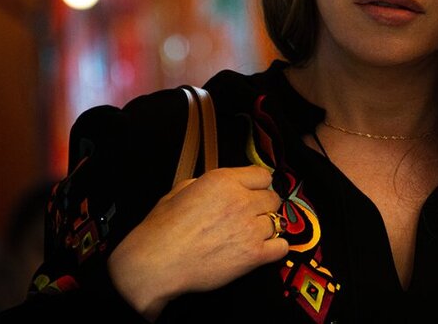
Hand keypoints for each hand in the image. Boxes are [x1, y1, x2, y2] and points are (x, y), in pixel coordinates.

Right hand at [107, 166, 288, 320]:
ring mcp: (249, 228)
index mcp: (223, 180)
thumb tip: (221, 186)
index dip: (257, 185)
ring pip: (277, 221)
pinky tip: (261, 249)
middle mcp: (241, 200)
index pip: (263, 175)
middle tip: (249, 215)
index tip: (252, 193)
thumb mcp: (180, 190)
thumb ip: (207, 183)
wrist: (156, 263)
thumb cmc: (161, 229)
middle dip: (263, 205)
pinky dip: (274, 248)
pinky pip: (281, 247)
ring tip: (249, 234)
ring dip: (266, 227)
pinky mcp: (253, 255)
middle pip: (273, 197)